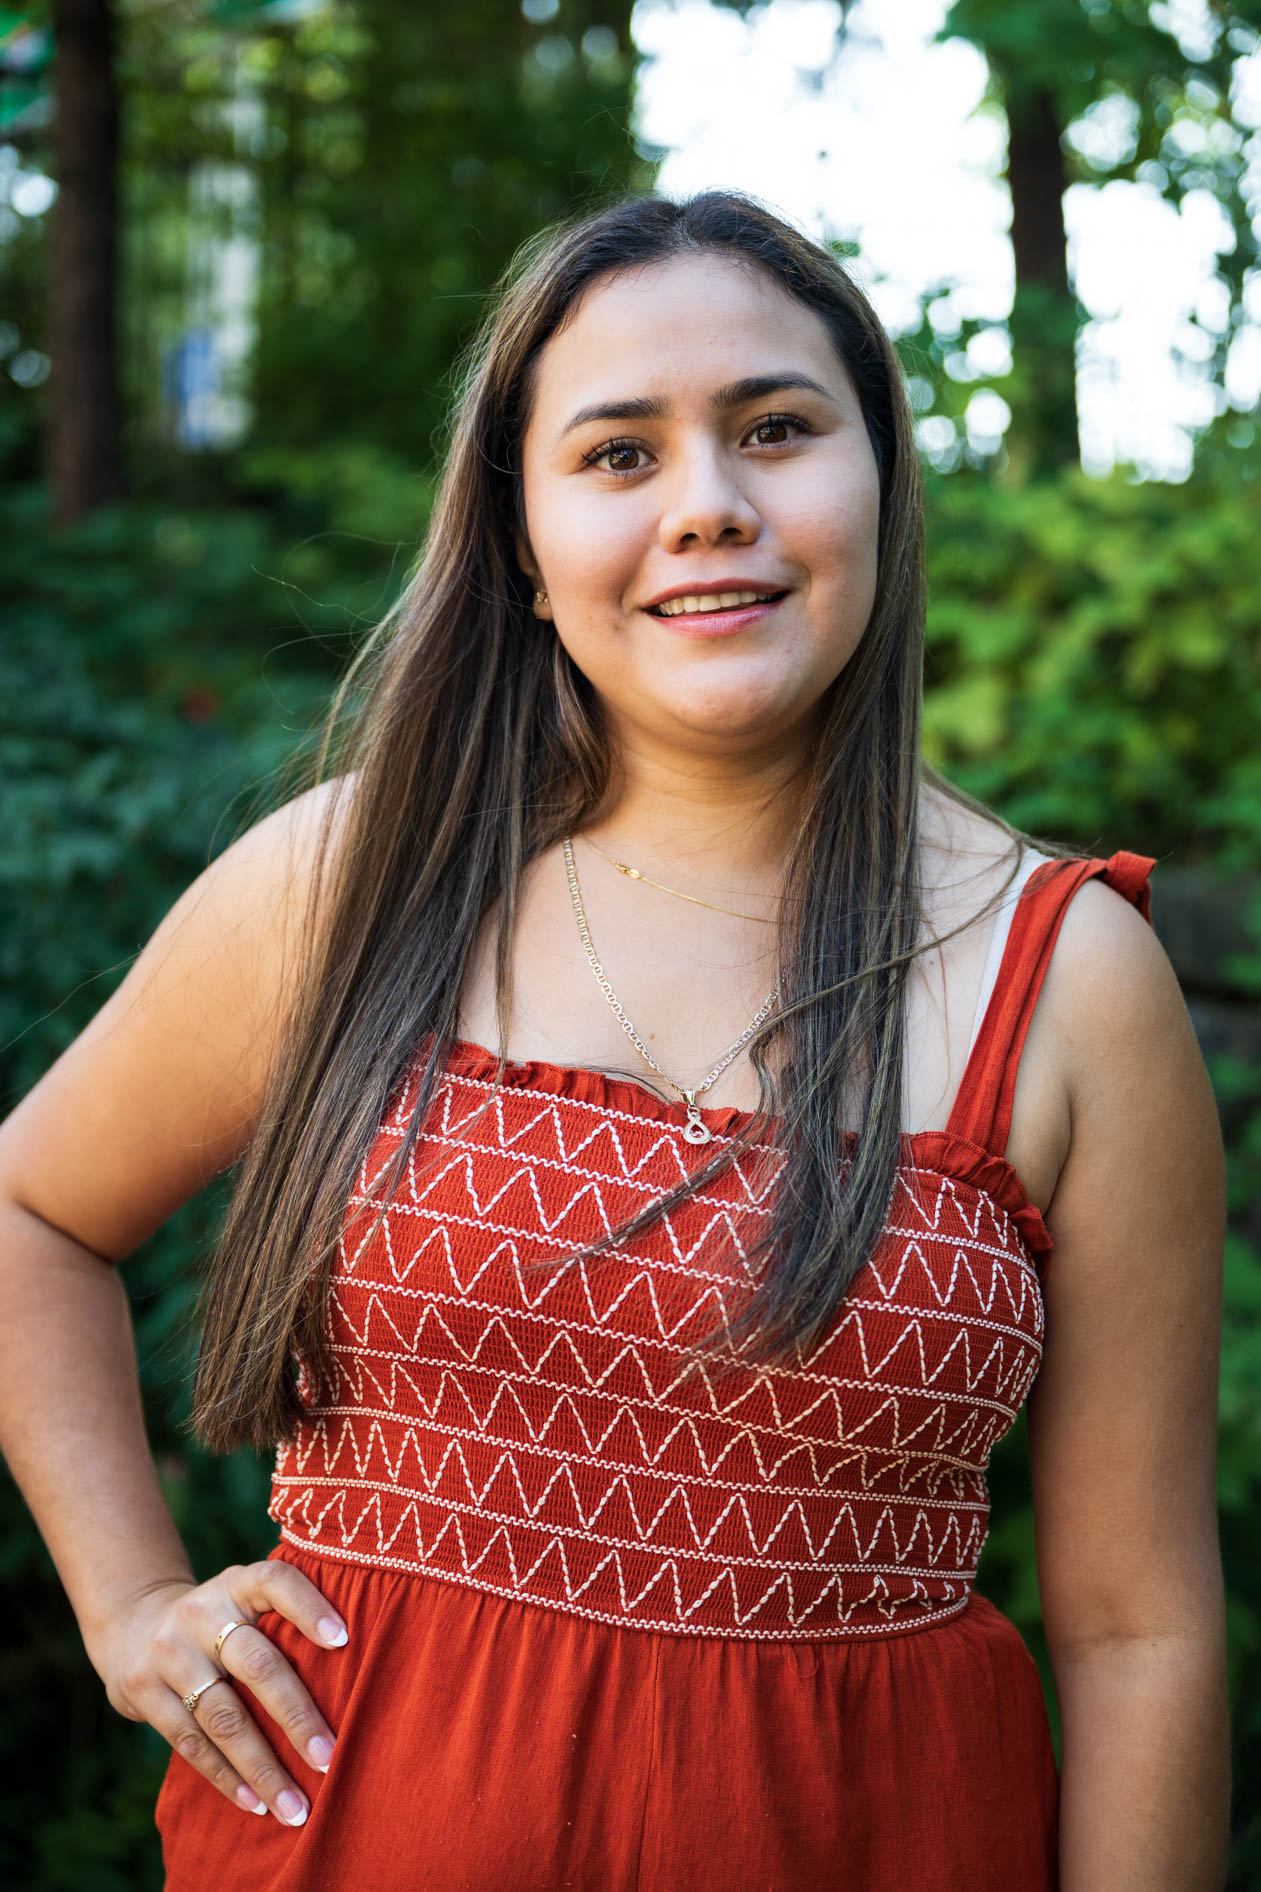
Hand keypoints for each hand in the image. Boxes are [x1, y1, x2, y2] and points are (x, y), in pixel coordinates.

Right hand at [88, 1561, 347, 1825]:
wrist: (132, 1623)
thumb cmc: (218, 1620)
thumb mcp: (242, 1600)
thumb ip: (283, 1620)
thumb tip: (356, 1668)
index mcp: (237, 1585)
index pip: (275, 1583)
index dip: (309, 1607)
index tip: (343, 1641)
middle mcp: (202, 1614)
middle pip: (257, 1665)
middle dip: (296, 1717)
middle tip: (329, 1758)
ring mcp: (169, 1653)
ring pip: (224, 1717)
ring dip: (263, 1768)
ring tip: (295, 1807)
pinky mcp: (143, 1691)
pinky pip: (191, 1743)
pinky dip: (226, 1777)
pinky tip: (254, 1803)